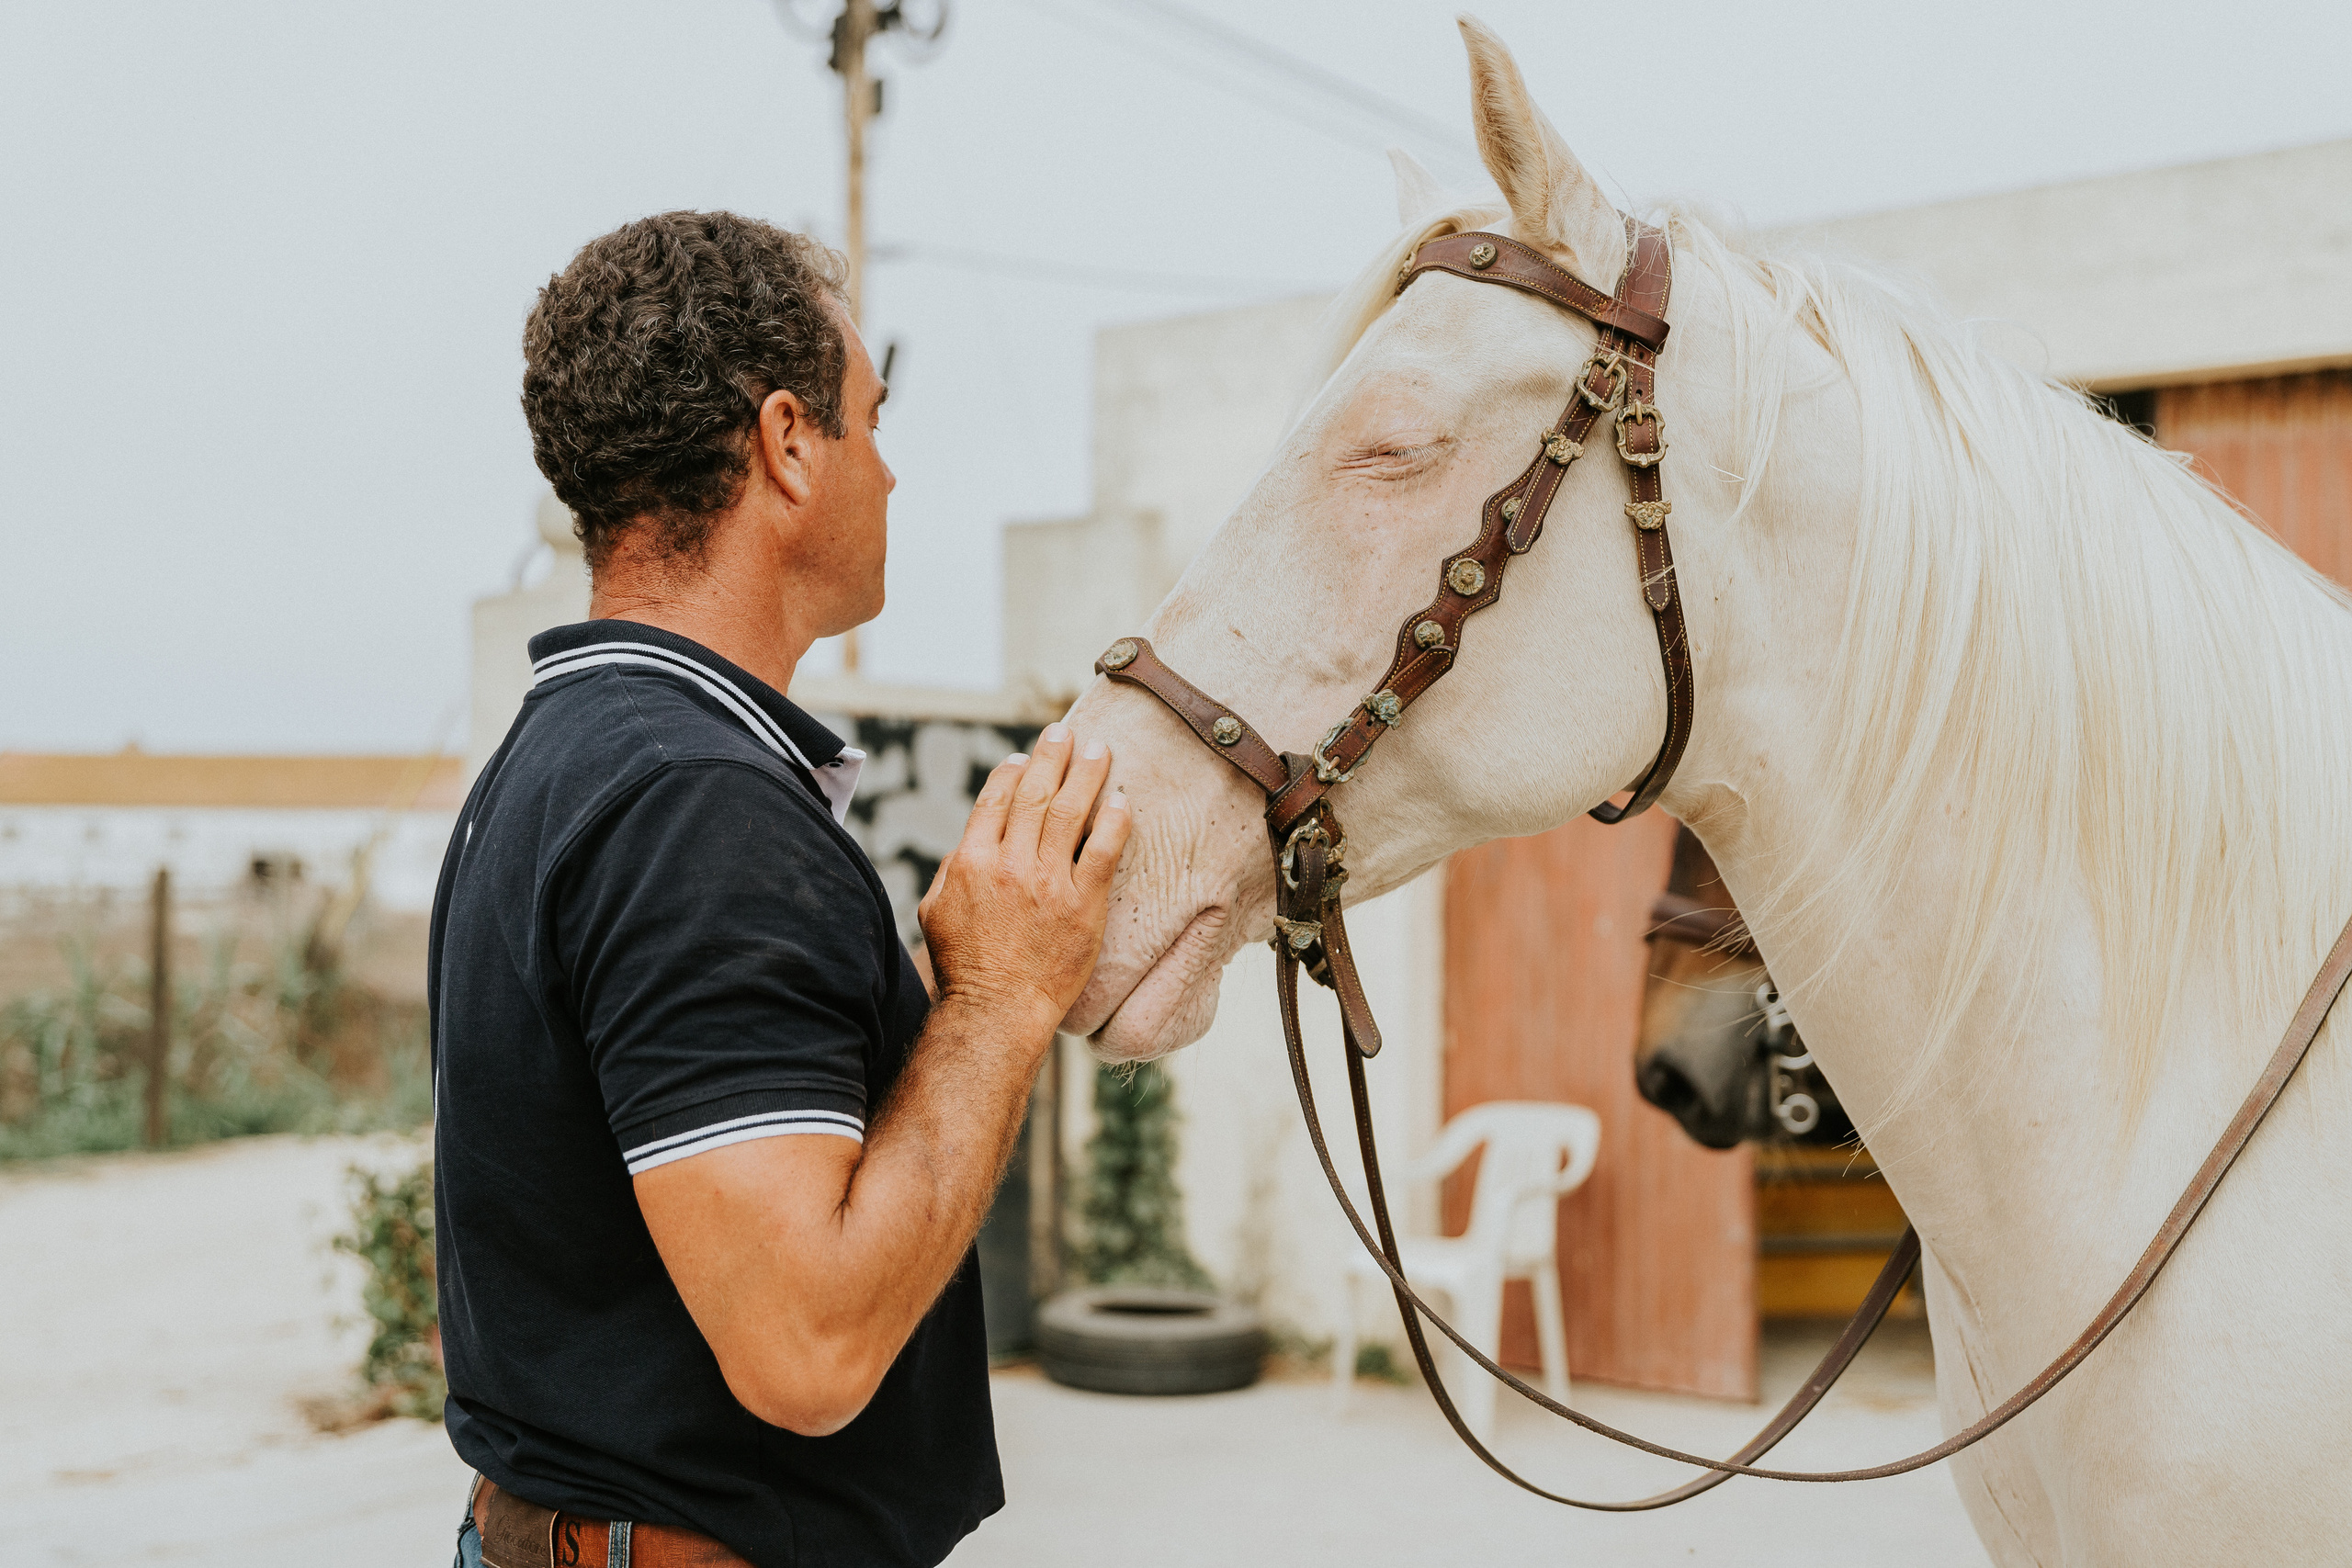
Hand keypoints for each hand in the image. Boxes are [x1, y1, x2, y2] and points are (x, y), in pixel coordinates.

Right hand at [918, 722, 1130, 1033]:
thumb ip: (952, 869)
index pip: (995, 800)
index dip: (1011, 772)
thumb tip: (970, 840)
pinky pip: (1103, 851)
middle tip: (1066, 733)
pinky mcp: (1083, 905)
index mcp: (971, 861)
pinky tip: (1122, 800)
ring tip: (1099, 750)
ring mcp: (1048, 883)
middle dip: (1052, 757)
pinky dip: (1114, 821)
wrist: (997, 1011)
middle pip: (1035, 795)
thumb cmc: (964, 966)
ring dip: (1086, 775)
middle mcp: (1010, 864)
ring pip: (1070, 813)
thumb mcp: (935, 911)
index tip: (1024, 756)